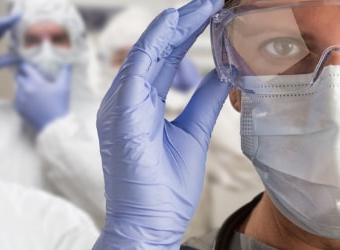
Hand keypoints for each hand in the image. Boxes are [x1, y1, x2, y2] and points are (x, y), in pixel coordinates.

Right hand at [0, 14, 21, 75]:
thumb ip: (7, 60)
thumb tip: (21, 59)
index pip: (0, 33)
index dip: (9, 28)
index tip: (19, 24)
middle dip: (9, 22)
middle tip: (20, 16)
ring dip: (8, 20)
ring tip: (18, 16)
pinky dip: (2, 22)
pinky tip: (11, 20)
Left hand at [15, 63, 70, 131]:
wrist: (55, 124)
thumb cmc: (60, 104)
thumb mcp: (64, 87)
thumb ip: (65, 73)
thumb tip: (68, 63)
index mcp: (36, 82)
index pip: (25, 68)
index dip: (25, 65)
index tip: (26, 66)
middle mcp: (26, 89)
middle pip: (18, 77)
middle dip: (21, 75)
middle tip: (27, 76)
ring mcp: (21, 99)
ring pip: (16, 88)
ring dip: (21, 87)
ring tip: (29, 90)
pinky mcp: (19, 108)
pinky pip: (16, 99)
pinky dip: (21, 98)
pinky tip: (29, 100)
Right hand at [92, 0, 229, 247]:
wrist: (149, 225)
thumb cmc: (163, 191)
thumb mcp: (193, 135)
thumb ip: (203, 102)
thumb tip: (221, 75)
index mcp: (138, 106)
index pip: (162, 60)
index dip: (185, 35)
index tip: (210, 14)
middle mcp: (124, 101)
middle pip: (154, 51)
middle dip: (182, 23)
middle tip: (209, 1)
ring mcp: (118, 106)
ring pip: (145, 52)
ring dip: (173, 26)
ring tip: (199, 5)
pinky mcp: (120, 114)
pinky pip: (137, 68)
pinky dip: (155, 42)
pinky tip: (174, 23)